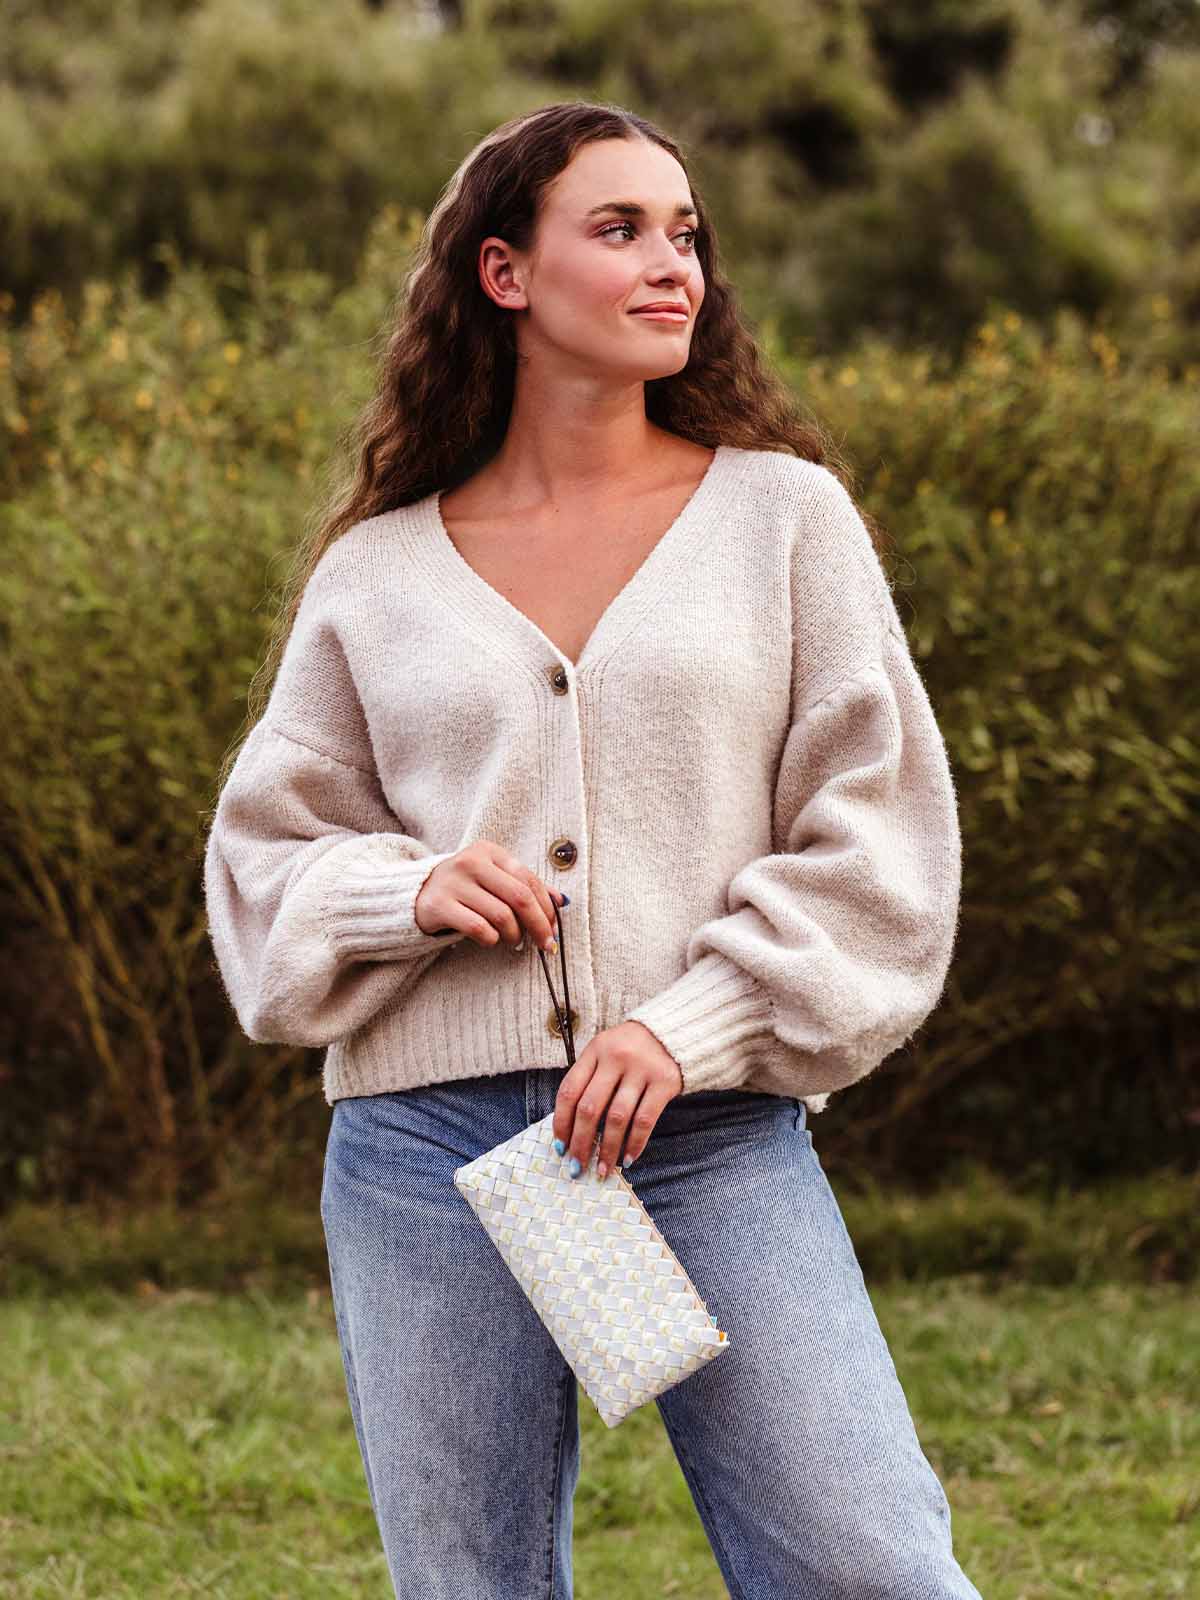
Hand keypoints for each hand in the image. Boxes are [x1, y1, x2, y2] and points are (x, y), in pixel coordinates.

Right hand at [415, 840, 562, 952]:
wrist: (416, 894)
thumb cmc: (464, 888)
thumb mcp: (493, 878)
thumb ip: (524, 886)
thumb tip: (561, 902)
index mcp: (489, 851)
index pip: (529, 879)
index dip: (547, 908)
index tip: (554, 929)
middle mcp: (471, 862)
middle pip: (520, 897)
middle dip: (539, 925)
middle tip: (545, 944)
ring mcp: (453, 883)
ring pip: (501, 915)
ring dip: (514, 935)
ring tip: (513, 941)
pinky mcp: (439, 905)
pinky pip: (478, 928)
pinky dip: (491, 939)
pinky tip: (490, 940)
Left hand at [552, 1021, 684, 1179]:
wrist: (672, 1032)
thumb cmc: (630, 1049)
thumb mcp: (605, 1052)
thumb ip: (589, 1080)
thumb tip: (572, 1130)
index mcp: (595, 1050)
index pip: (569, 1090)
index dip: (561, 1123)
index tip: (560, 1147)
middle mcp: (616, 1057)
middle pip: (590, 1108)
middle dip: (581, 1143)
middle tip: (577, 1167)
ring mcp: (641, 1069)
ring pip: (616, 1118)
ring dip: (607, 1150)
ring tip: (602, 1170)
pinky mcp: (664, 1081)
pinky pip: (645, 1120)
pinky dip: (635, 1144)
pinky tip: (628, 1159)